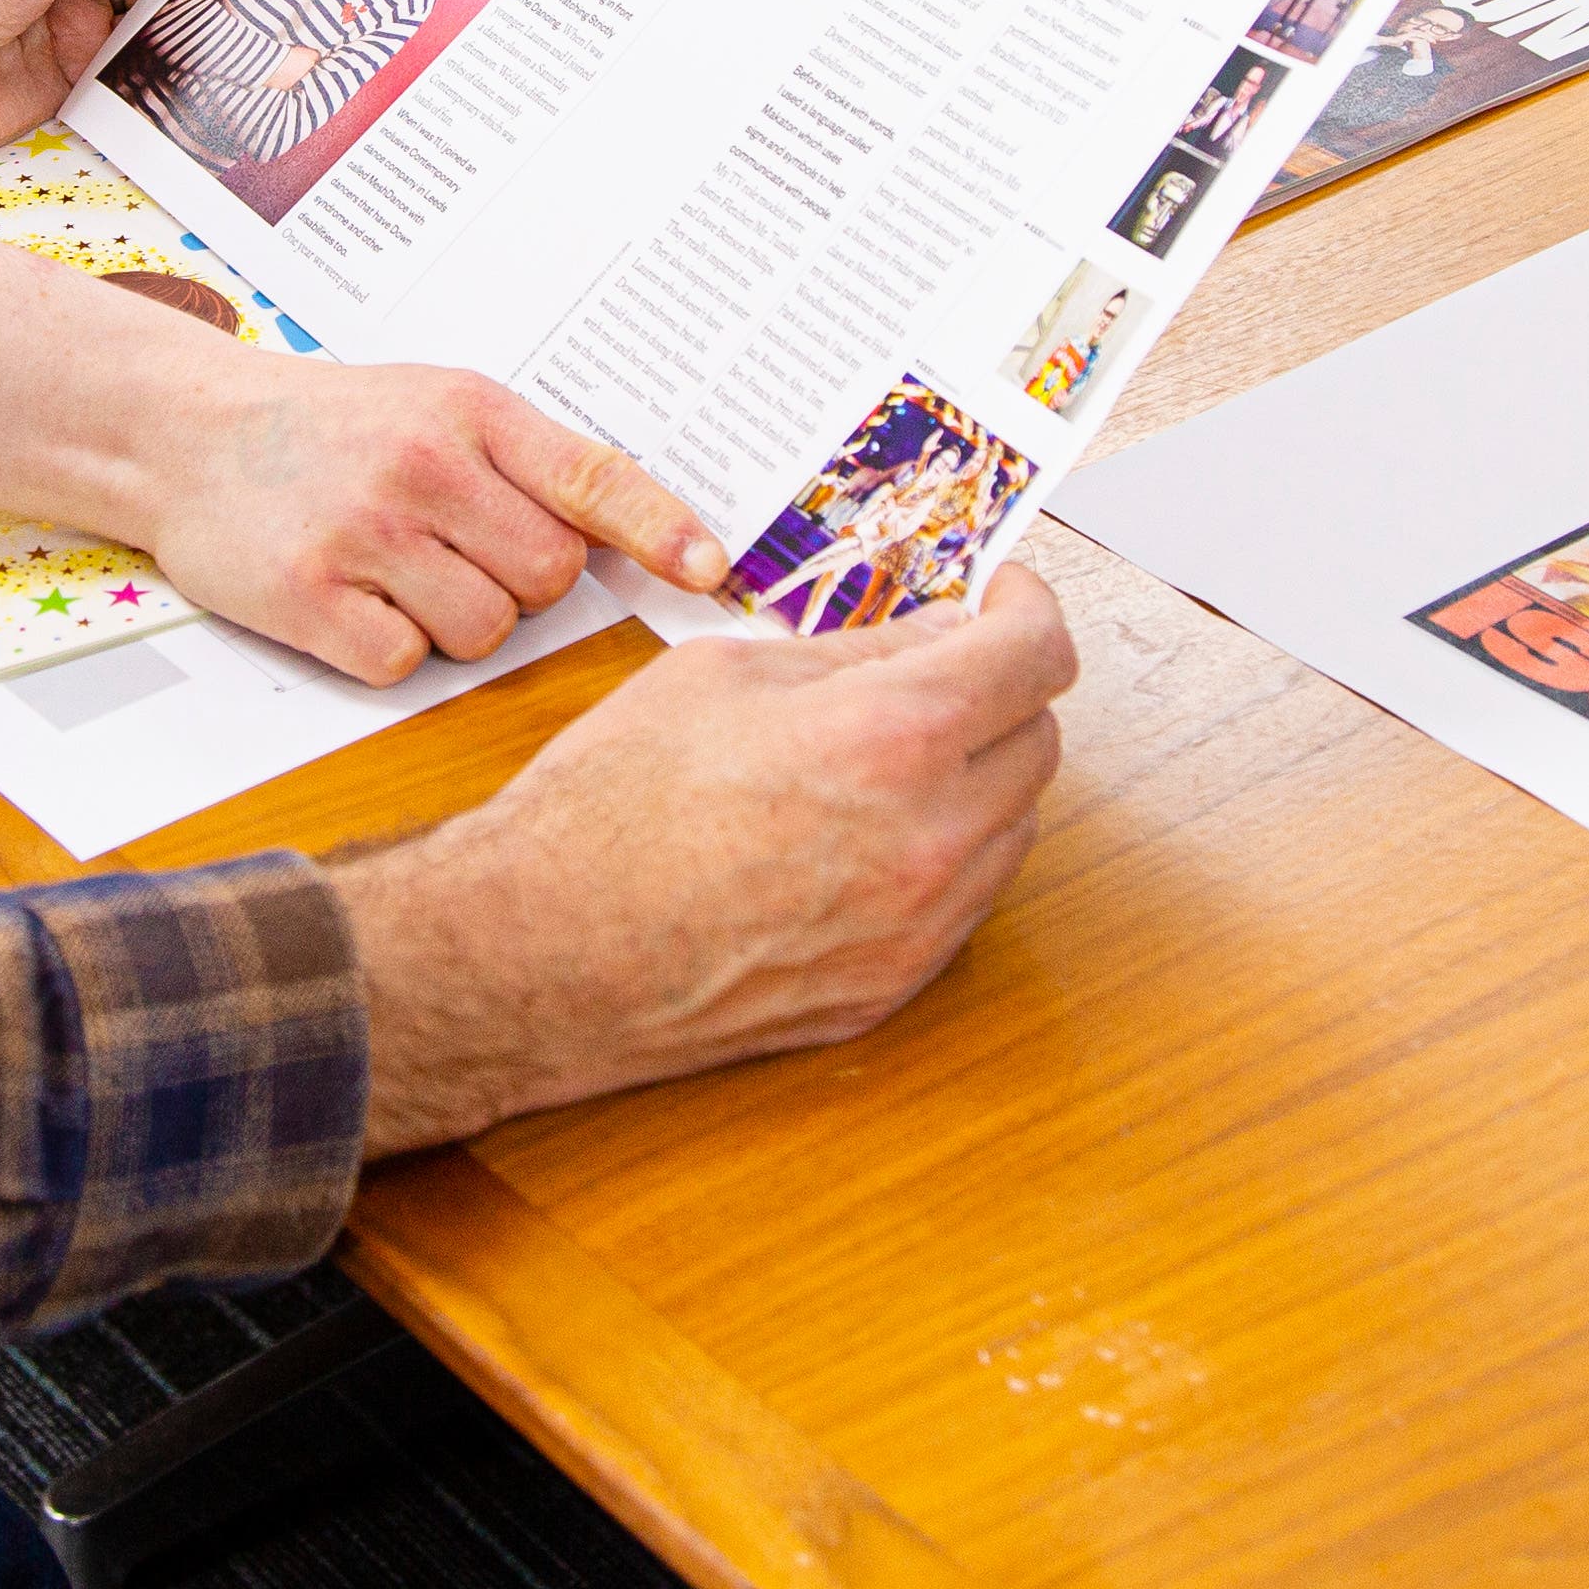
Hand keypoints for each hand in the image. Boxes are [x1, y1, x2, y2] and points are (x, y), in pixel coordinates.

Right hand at [147, 350, 728, 681]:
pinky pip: (403, 665)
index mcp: (468, 412)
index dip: (657, 528)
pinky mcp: (308, 597)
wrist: (182, 430)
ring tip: (395, 573)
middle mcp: (422, 466)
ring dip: (452, 624)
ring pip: (483, 632)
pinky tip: (348, 602)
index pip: (590, 475)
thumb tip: (639, 535)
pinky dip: (385, 651)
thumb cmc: (326, 427)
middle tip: (454, 553)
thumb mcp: (434, 406)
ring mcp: (364, 533)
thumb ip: (524, 462)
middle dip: (518, 586)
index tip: (708, 569)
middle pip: (547, 579)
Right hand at [339, 570, 1078, 1145]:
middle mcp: (931, 839)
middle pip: (1041, 740)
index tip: (1002, 601)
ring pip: (1012, 825)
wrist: (547, 949)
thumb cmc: (611, 806)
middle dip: (1000, 692)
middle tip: (931, 670)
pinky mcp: (894, 987)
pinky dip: (942, 852)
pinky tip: (862, 832)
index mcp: (892, 738)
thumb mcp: (725, 672)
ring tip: (880, 756)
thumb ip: (854, 650)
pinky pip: (966, 901)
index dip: (1026, 610)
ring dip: (975, 776)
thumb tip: (936, 636)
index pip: (1036, 656)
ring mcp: (920, 927)